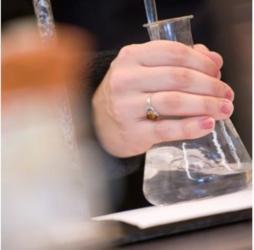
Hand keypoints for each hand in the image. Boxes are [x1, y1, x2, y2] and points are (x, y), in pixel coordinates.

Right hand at [92, 41, 233, 156]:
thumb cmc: (127, 94)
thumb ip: (178, 61)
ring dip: (205, 105)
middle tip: (226, 95)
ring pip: (174, 102)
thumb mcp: (145, 70)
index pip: (174, 52)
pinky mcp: (131, 132)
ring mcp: (125, 106)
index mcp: (131, 57)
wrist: (99, 122)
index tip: (218, 73)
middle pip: (178, 77)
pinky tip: (207, 125)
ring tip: (224, 110)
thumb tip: (214, 61)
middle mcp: (125, 79)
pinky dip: (190, 127)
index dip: (202, 62)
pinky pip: (166, 129)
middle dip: (210, 86)